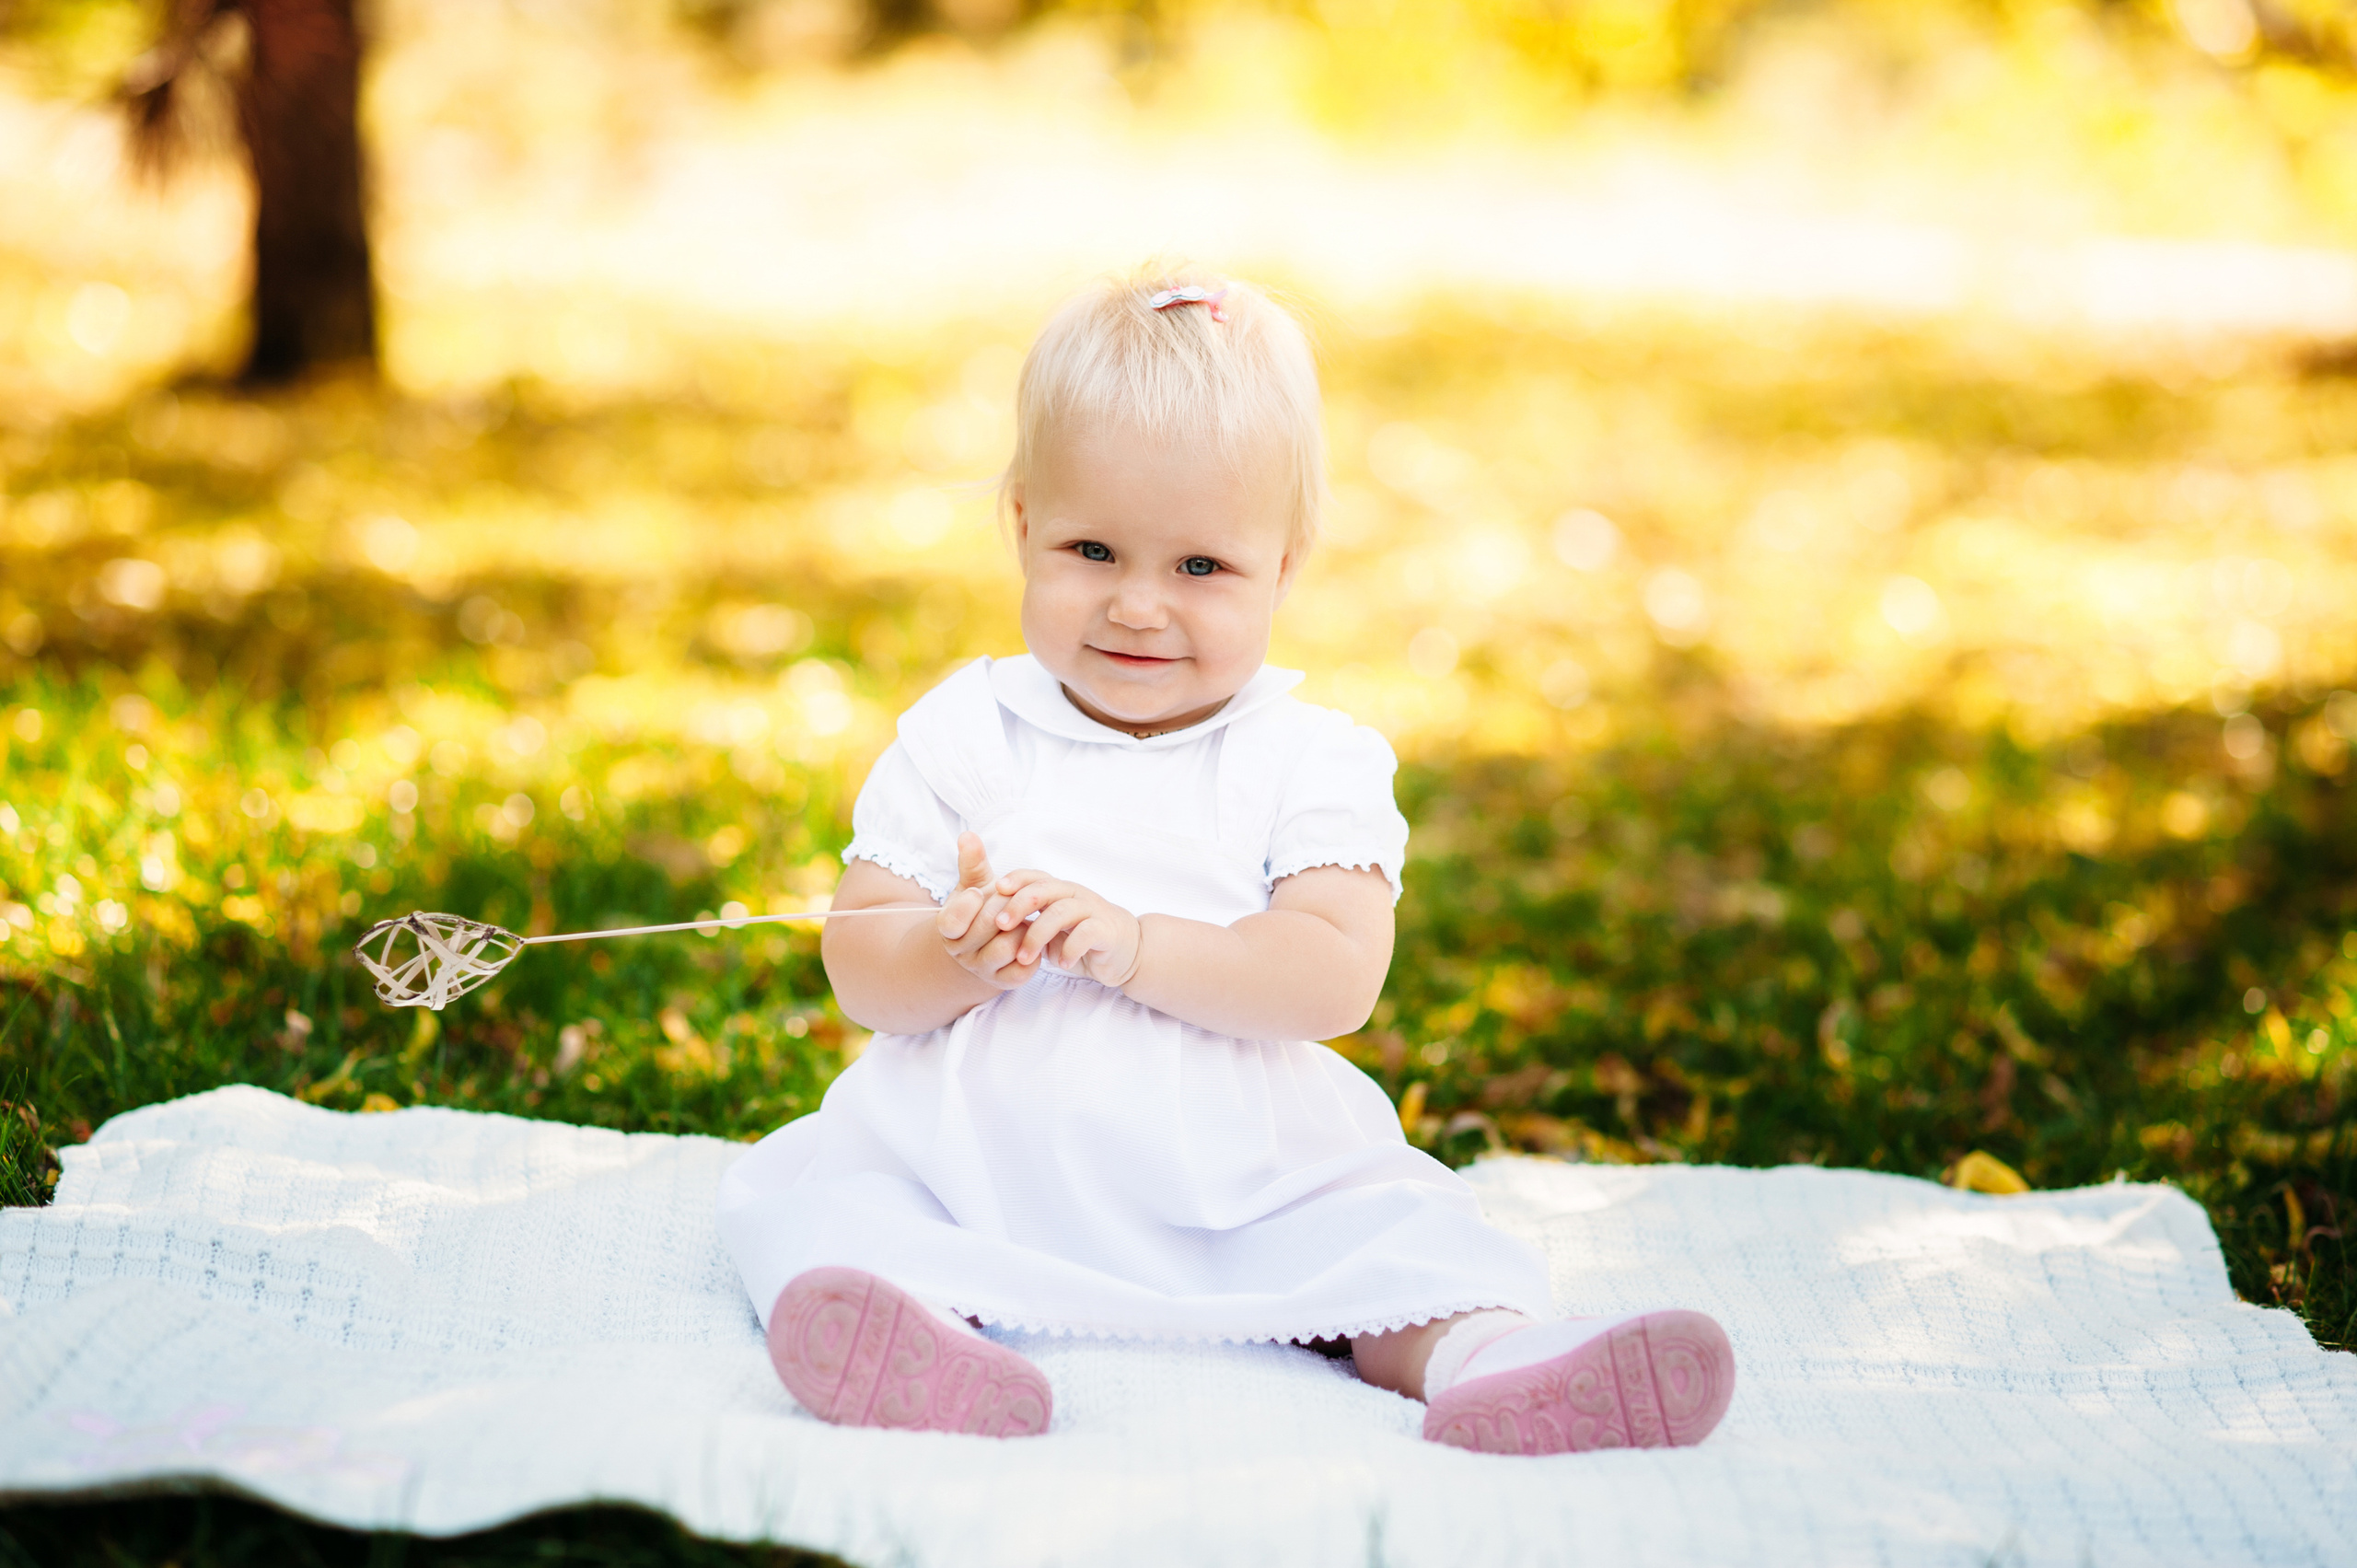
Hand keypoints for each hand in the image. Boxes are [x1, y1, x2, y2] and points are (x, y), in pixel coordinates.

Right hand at [935, 833, 1039, 990]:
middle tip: (1013, 897)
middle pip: (987, 927)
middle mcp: (962, 953)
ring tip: (1023, 917)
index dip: (968, 904)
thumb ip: (972, 862)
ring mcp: (983, 969)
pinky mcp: (1006, 981)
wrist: (985, 945)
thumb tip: (968, 836)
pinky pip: (1023, 969)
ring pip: (1006, 948)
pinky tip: (1031, 936)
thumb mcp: (973, 884)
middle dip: (1005, 906)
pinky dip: (1032, 951)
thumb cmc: (980, 910)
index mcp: (948, 929)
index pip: (951, 921)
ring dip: (1021, 928)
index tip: (979, 892)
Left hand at [987, 868, 1142, 988]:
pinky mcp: (1108, 930)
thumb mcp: (1052, 929)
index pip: (1035, 876)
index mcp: (1060, 891)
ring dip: (1038, 935)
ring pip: (1061, 912)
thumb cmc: (1083, 939)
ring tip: (1024, 957)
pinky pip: (1086, 933)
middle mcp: (1075, 895)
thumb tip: (993, 926)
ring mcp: (1093, 910)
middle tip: (1001, 925)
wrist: (1127, 951)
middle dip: (1019, 905)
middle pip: (1045, 889)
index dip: (1016, 878)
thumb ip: (1029, 924)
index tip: (996, 890)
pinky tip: (1060, 964)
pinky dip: (1070, 949)